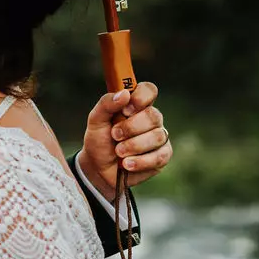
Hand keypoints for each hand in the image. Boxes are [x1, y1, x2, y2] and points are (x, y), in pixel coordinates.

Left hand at [78, 82, 170, 200]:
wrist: (98, 168)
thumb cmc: (99, 140)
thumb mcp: (96, 120)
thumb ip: (106, 104)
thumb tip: (125, 94)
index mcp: (135, 105)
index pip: (149, 90)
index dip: (141, 97)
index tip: (125, 110)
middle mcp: (151, 119)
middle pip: (153, 115)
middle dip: (131, 127)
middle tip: (115, 135)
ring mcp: (159, 137)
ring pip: (157, 136)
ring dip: (134, 145)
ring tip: (118, 152)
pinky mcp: (162, 156)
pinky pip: (160, 156)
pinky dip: (140, 161)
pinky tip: (127, 164)